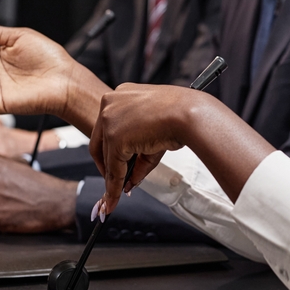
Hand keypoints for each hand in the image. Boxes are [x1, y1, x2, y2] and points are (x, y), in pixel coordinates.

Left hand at [91, 82, 271, 217]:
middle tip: (114, 184)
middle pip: (100, 142)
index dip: (108, 150)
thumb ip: (139, 155)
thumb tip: (129, 181)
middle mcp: (109, 102)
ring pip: (106, 156)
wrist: (189, 113)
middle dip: (108, 166)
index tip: (113, 166)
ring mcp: (109, 119)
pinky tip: (116, 195)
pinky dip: (114, 184)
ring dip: (112, 177)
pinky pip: (113, 167)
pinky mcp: (114, 136)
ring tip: (116, 195)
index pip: (107, 127)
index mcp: (121, 94)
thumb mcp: (154, 133)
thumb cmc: (180, 116)